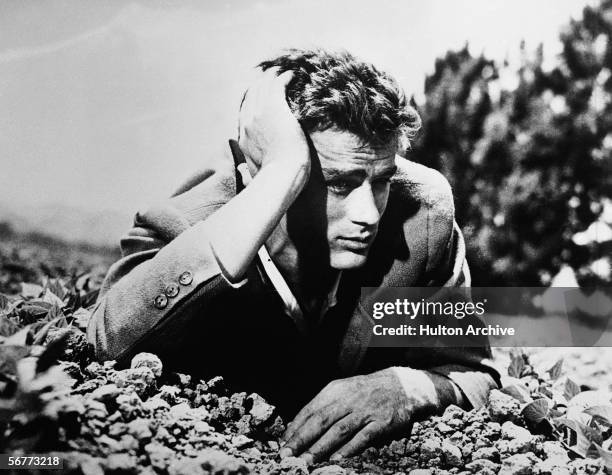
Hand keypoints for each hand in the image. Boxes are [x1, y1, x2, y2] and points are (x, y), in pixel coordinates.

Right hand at [238, 68, 310, 179]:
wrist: (282, 175)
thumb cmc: (274, 180)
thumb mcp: (253, 176)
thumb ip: (246, 173)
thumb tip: (239, 170)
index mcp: (243, 138)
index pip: (245, 112)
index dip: (252, 99)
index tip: (259, 93)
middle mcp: (248, 123)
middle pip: (252, 96)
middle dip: (260, 83)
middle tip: (269, 75)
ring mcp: (259, 114)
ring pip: (263, 87)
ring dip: (271, 76)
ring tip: (280, 71)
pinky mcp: (274, 108)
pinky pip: (277, 85)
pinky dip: (283, 77)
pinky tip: (291, 75)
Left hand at [279, 368, 435, 463]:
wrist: (401, 385)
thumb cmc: (364, 392)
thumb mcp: (341, 391)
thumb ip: (321, 408)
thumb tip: (296, 427)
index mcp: (334, 391)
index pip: (310, 410)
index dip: (295, 428)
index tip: (282, 444)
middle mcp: (348, 399)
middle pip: (321, 420)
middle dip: (302, 439)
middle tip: (287, 455)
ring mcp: (364, 411)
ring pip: (339, 430)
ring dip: (320, 447)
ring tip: (306, 462)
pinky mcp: (380, 423)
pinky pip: (362, 437)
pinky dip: (349, 449)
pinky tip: (336, 459)